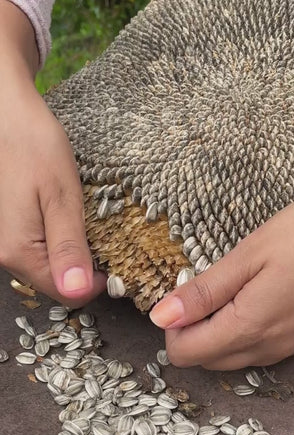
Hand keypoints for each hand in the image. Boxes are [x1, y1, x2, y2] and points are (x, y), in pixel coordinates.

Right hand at [0, 2, 105, 306]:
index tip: (116, 260)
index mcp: (18, 252)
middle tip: (101, 237)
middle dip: (82, 268)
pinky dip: (56, 241)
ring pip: (45, 267)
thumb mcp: (61, 197)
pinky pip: (36, 249)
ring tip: (82, 223)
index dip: (95, 283)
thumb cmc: (34, 148)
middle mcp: (3, 255)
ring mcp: (1, 242)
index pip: (66, 294)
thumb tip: (78, 292)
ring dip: (70, 254)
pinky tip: (62, 217)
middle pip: (53, 282)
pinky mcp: (5, 229)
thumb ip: (69, 247)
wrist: (5, 114)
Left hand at [150, 177, 293, 369]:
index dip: (172, 328)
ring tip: (232, 289)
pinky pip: (269, 348)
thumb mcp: (249, 254)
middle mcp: (273, 348)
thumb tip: (161, 317)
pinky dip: (251, 331)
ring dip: (222, 333)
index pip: (188, 355)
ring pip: (241, 357)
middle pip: (212, 361)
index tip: (183, 295)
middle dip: (194, 333)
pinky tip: (262, 296)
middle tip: (204, 289)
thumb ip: (204, 291)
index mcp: (251, 327)